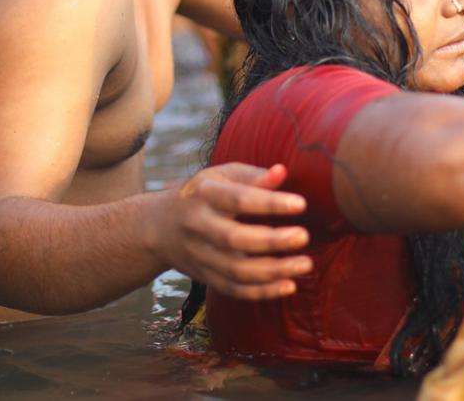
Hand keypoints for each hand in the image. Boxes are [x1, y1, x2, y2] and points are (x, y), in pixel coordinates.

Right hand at [147, 163, 311, 299]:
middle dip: (271, 241)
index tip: (301, 204)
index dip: (269, 203)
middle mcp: (199, 226)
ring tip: (305, 264)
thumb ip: (253, 176)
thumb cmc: (204, 194)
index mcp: (205, 195)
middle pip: (234, 239)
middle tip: (304, 236)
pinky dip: (261, 292)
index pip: (238, 199)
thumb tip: (282, 172)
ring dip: (273, 272)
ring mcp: (200, 255)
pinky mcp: (204, 277)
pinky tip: (289, 285)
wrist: (158, 226)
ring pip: (235, 270)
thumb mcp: (222, 176)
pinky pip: (233, 289)